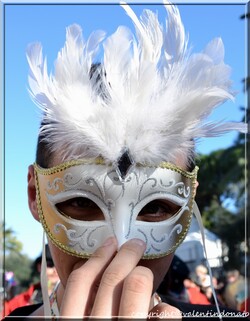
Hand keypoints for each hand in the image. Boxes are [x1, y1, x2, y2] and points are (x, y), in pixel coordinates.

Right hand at [60, 237, 180, 317]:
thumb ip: (79, 308)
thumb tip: (84, 279)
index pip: (79, 283)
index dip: (96, 257)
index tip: (109, 243)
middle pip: (112, 277)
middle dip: (127, 253)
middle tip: (136, 244)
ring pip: (137, 282)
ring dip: (143, 271)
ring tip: (145, 271)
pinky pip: (165, 311)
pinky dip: (166, 307)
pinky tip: (161, 310)